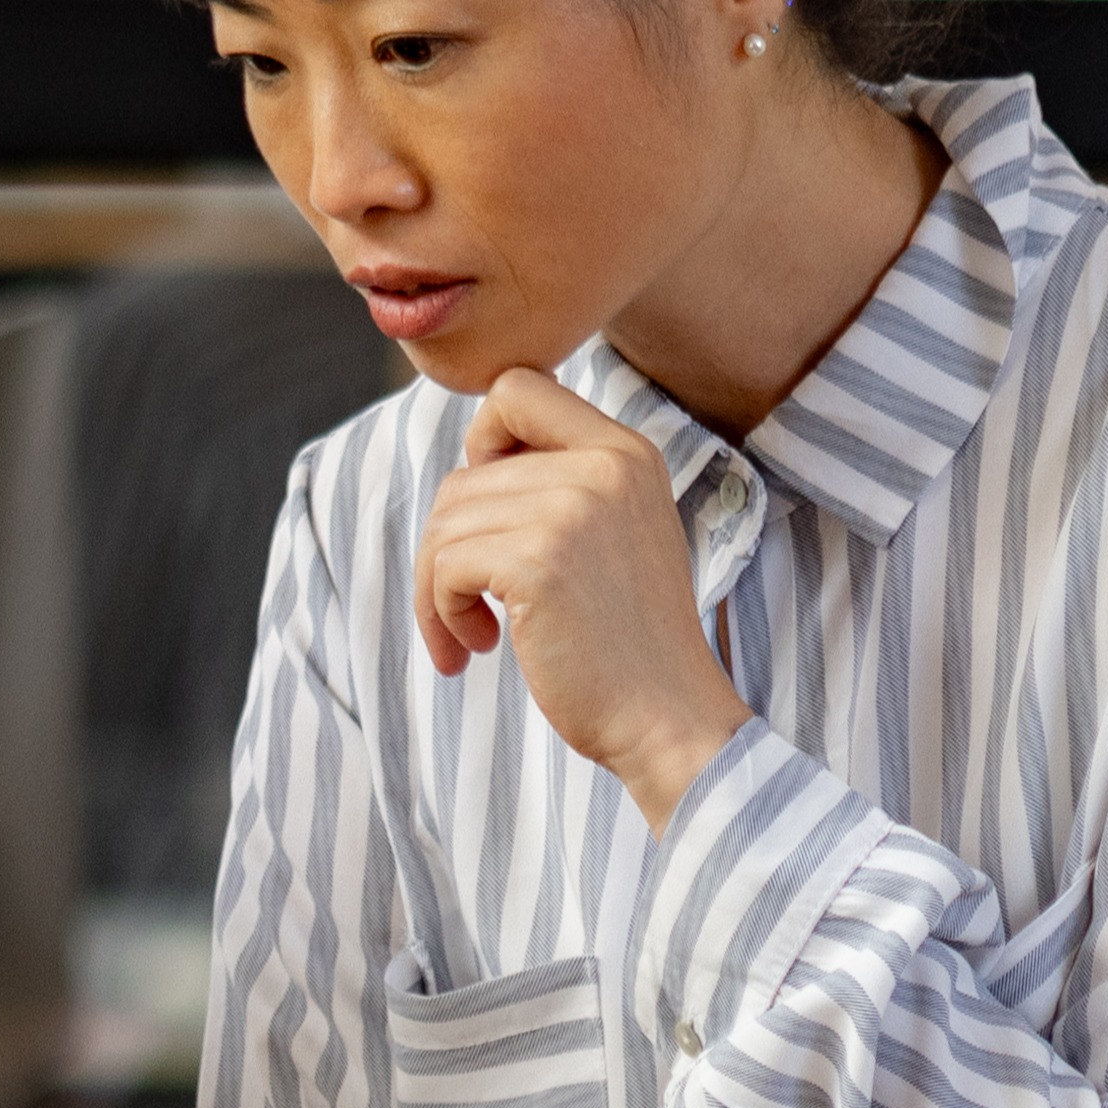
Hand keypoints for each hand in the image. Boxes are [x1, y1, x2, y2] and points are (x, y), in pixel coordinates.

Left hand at [413, 368, 756, 823]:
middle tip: (465, 608)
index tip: (489, 514)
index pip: (517, 388)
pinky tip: (476, 648)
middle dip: (447, 547)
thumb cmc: (629, 644)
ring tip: (470, 635)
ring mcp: (572, 508)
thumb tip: (469, 467)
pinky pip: (444, 564)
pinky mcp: (538, 560)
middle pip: (465, 474)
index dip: (481, 442)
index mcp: (627, 452)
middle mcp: (604, 465)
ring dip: (437, 588)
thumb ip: (563, 486)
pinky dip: (441, 611)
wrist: (670, 718)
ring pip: (445, 521)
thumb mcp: (614, 536)